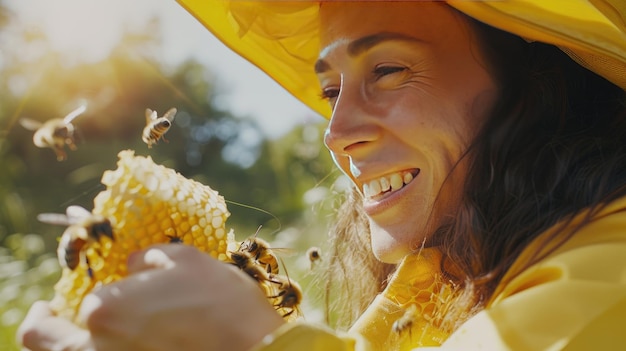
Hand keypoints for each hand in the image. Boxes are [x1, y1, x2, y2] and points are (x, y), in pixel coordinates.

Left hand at [18, 244, 285, 350]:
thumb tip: (133, 265)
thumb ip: (150, 258)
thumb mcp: (189, 261)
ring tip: (86, 329)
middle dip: (46, 321)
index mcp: (105, 309)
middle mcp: (95, 348)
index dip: (88, 292)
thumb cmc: (224, 306)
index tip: (94, 290)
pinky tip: (122, 342)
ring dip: (68, 340)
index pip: (82, 302)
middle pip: (43, 339)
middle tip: (50, 313)